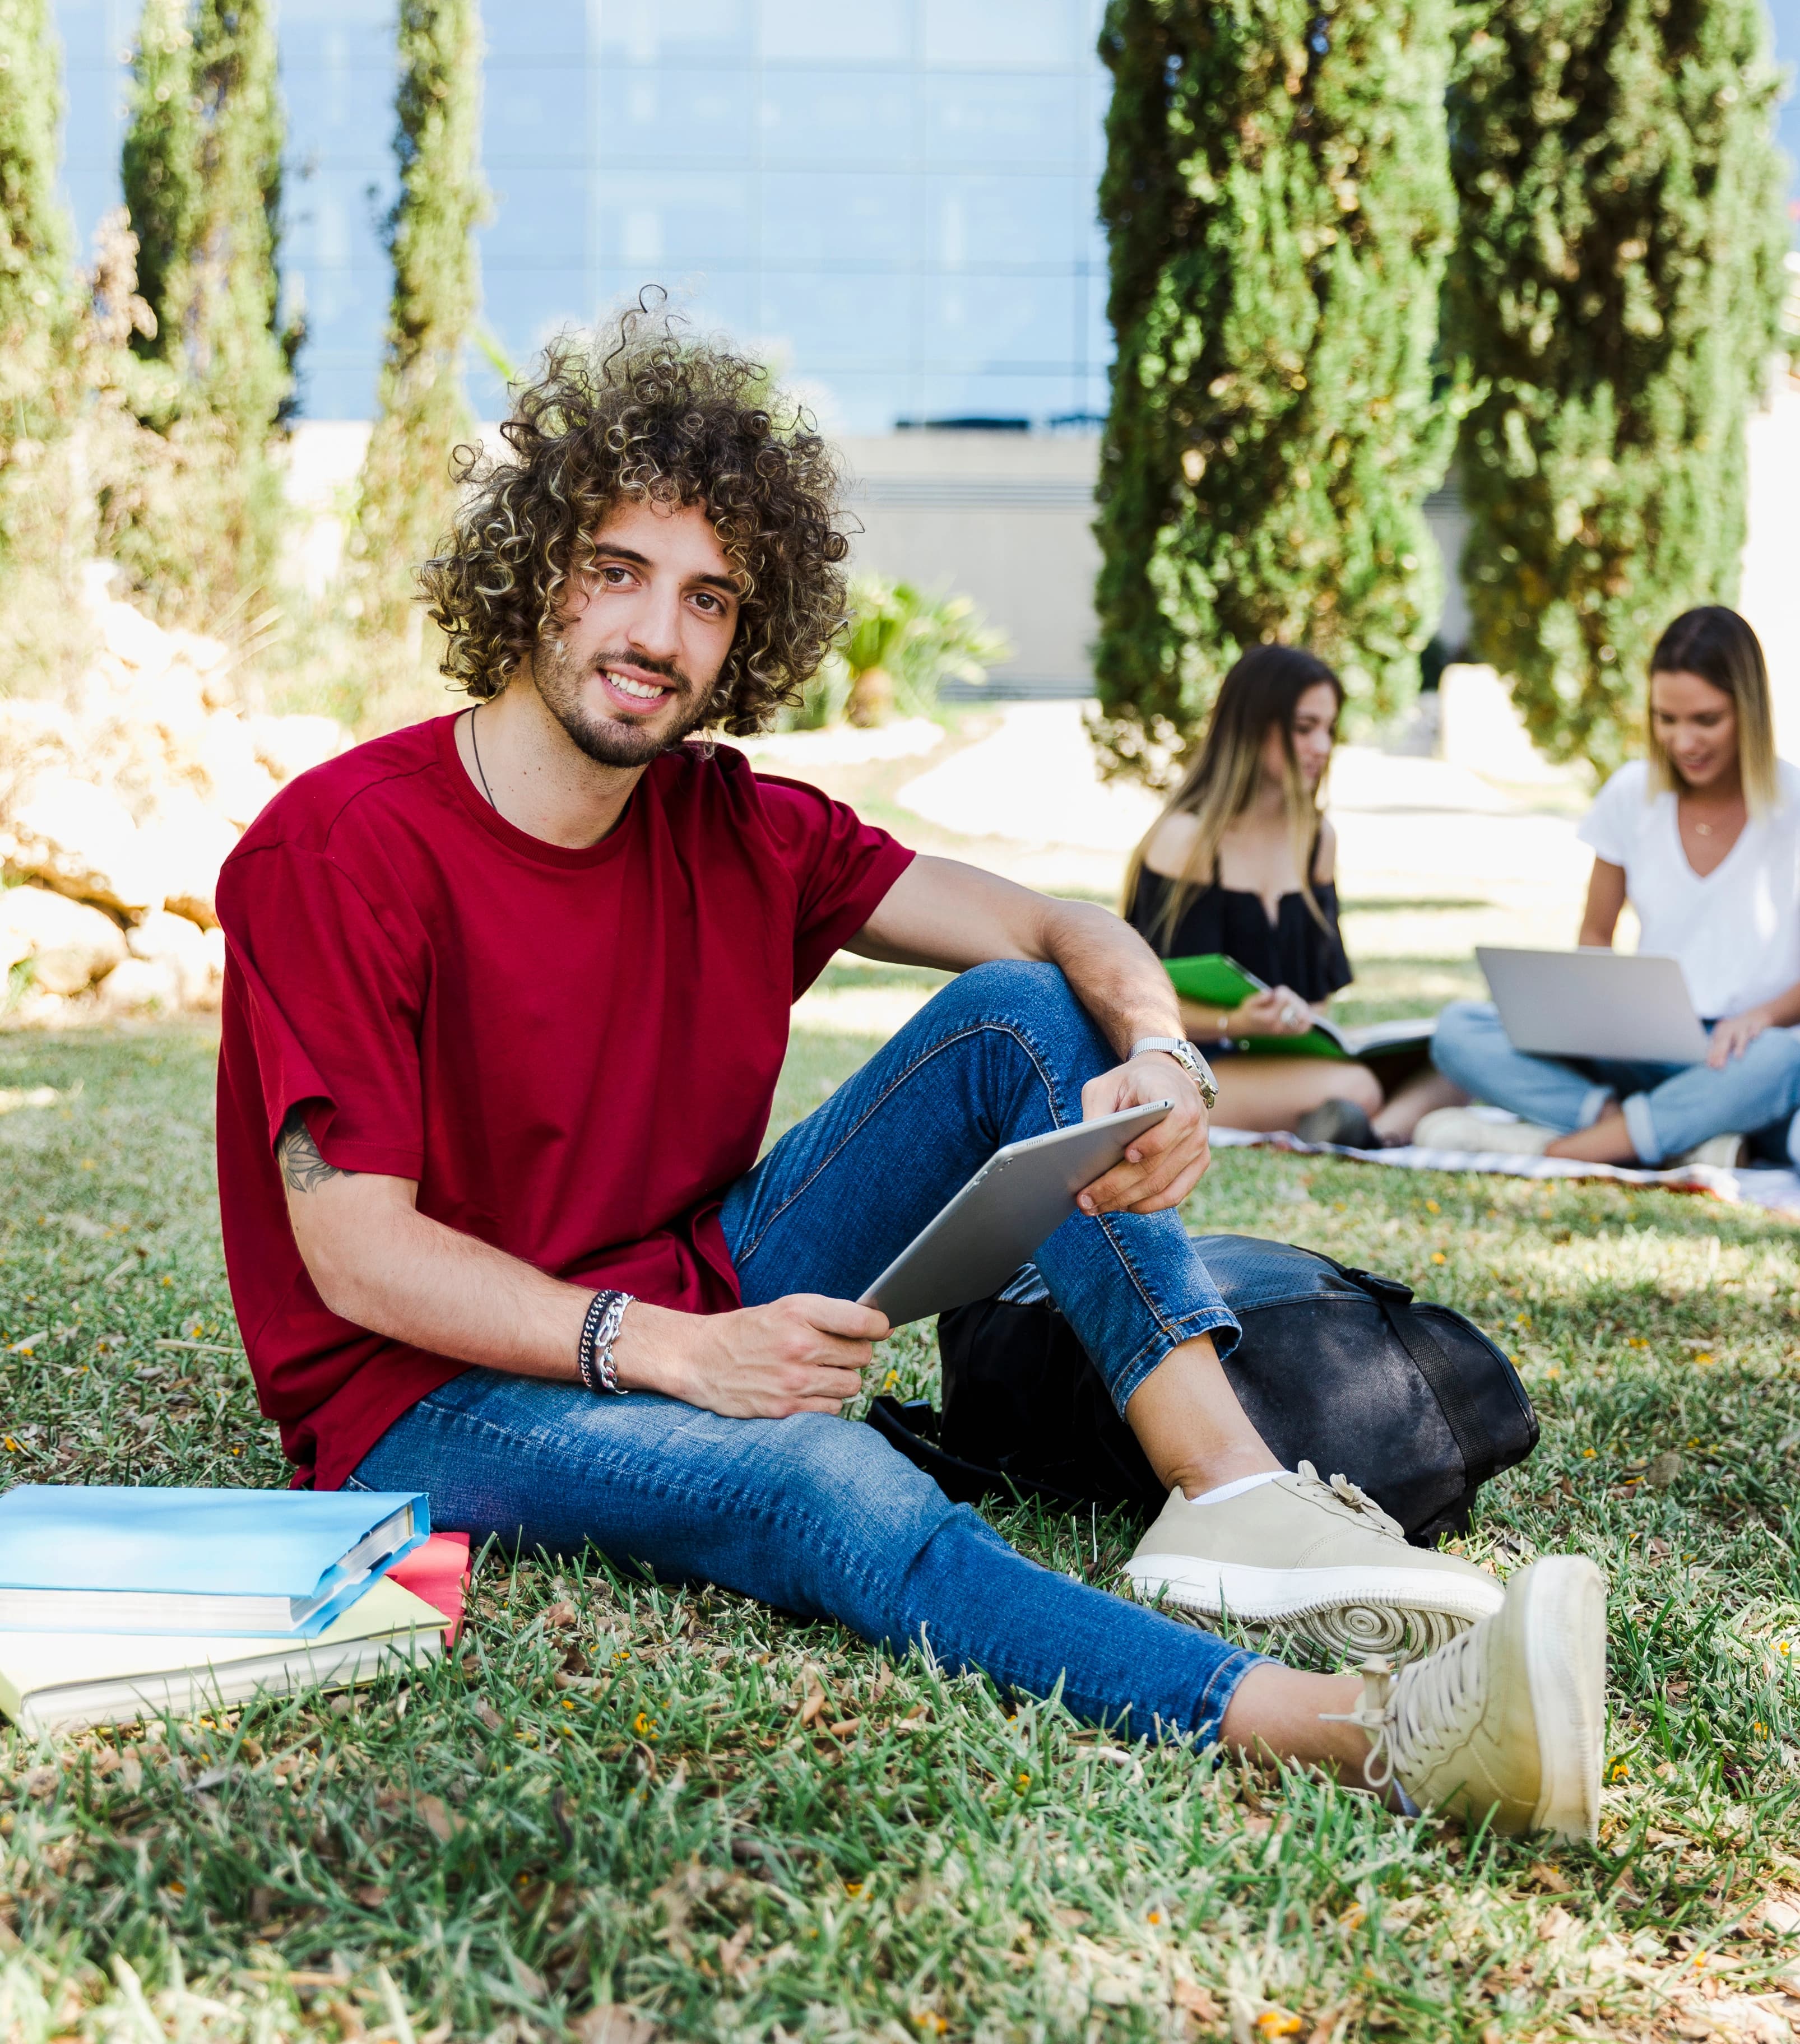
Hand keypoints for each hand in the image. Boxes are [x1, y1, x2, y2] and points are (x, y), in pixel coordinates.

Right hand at [645, 1294, 888, 1417]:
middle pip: (862, 1355)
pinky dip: (827, 1401)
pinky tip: (808, 1390)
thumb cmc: (747, 1331)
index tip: (879, 1328)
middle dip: (855, 1353)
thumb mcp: (785, 1307)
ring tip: (819, 1371)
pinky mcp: (786, 1408)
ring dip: (842, 1379)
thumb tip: (879, 1326)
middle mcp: (799, 1345)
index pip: (863, 1321)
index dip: (879, 1325)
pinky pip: (833, 1408)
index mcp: (799, 1312)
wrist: (699, 1358)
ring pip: (852, 1384)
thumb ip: (830, 1315)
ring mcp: (793, 1379)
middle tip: (835, 1351)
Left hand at [1074, 1051, 1211, 1215]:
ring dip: (1126, 1202)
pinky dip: (1146, 1205)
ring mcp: (1198, 1148)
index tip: (1127, 1156)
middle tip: (1086, 1199)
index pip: (1172, 1123)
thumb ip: (1097, 1112)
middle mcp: (1194, 1124)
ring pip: (1162, 1187)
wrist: (1166, 1079)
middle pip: (1156, 1166)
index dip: (1151, 1143)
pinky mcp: (1197, 1165)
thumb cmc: (1131, 1083)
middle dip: (1117, 1187)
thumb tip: (1083, 1150)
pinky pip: (1173, 1195)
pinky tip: (1120, 1206)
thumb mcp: (1106, 1086)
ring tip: (1095, 1207)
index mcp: (1175, 1096)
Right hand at [1230, 986, 1314, 1036]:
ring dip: (1301, 1006)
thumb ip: (1260, 997)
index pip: (1285, 999)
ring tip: (1293, 1003)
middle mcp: (1278, 1026)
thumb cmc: (1248, 1012)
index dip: (1283, 992)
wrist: (1246, 1027)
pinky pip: (1304, 1028)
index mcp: (1268, 1017)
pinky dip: (1307, 1019)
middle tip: (1285, 996)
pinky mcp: (1288, 1034)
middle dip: (1292, 997)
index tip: (1277, 991)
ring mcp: (1284, 1031)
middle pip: (1296, 1006)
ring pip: (1303, 1017)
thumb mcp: (1249, 1002)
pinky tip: (1303, 1013)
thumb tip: (1272, 994)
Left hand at [1707, 1006, 1773, 1067]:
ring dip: (1739, 1046)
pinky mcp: (1757, 1023)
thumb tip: (1710, 1065)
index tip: (1711, 1066)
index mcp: (1722, 1031)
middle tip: (1720, 1065)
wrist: (1756, 1015)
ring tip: (1738, 1057)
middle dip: (1722, 1053)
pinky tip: (1755, 1037)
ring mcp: (1744, 1025)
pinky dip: (1755, 1032)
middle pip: (1725, 1040)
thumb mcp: (1728, 1038)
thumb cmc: (1739, 1031)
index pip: (1716, 1044)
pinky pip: (1756, 1028)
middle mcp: (1731, 1027)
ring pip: (1741, 1036)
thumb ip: (1720, 1050)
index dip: (1713, 1055)